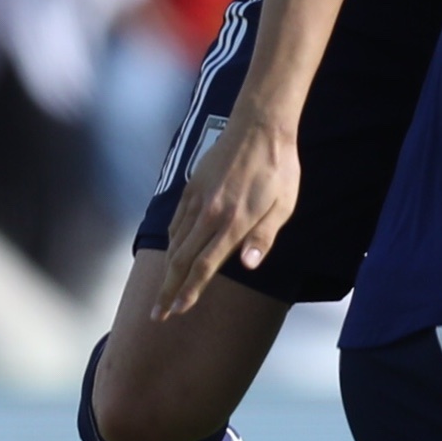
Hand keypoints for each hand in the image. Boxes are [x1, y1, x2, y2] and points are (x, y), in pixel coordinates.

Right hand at [152, 112, 299, 320]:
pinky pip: (176, 222)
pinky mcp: (191, 188)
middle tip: (158, 315)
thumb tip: (249, 265)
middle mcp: (210, 214)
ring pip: (175, 243)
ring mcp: (197, 200)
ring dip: (167, 271)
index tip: (176, 311)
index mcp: (234, 222)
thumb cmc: (278, 168)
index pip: (205, 266)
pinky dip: (171, 243)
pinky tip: (171, 255)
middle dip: (168, 291)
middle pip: (181, 261)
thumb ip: (264, 236)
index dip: (189, 291)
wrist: (259, 126)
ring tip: (161, 292)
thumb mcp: (283, 204)